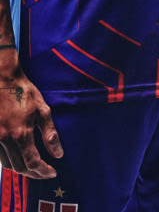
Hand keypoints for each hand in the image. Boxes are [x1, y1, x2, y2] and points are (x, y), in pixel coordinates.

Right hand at [0, 49, 62, 177]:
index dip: (43, 171)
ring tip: (33, 168)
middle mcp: (5, 139)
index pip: (32, 162)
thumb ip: (49, 133)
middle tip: (44, 172)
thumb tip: (58, 153)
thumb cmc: (24, 92)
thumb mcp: (42, 109)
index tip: (52, 172)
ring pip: (7, 164)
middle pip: (19, 167)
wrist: (2, 79)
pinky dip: (9, 161)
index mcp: (21, 133)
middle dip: (33, 173)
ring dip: (21, 169)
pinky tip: (18, 157)